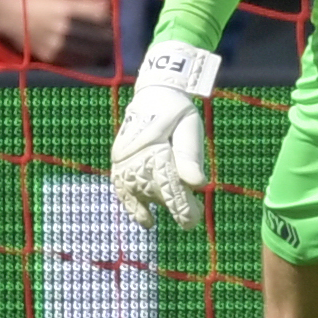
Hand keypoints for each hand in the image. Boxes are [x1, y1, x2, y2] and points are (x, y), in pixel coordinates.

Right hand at [10, 0, 114, 66]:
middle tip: (118, 38)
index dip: (114, 21)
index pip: (103, 18)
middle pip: (101, 38)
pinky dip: (89, 60)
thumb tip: (111, 7)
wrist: (6, 13)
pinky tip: (93, 57)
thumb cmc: (36, 1)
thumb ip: (87, 4)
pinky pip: (78, 63)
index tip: (118, 22)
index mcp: (69, 9)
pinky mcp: (51, 58)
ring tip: (108, 49)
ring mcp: (58, 45)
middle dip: (112, 39)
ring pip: (93, 53)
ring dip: (103, 52)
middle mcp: (65, 28)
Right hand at [111, 43, 219, 227]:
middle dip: (171, 207)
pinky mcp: (118, 159)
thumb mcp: (189, 128)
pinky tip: (140, 216)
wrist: (154, 93)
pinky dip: (128, 202)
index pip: (168, 184)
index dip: (180, 206)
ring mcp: (123, 158)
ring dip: (144, 208)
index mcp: (155, 146)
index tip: (190, 222)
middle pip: (153, 190)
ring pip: (134, 191)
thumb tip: (198, 183)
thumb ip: (190, 155)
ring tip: (153, 223)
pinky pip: (120, 185)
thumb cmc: (177, 112)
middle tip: (189, 223)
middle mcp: (135, 154)